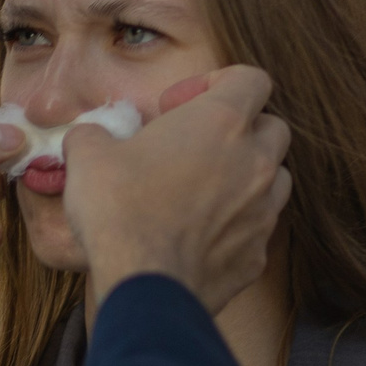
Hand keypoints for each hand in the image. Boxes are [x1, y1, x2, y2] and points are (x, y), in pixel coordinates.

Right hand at [62, 65, 292, 315]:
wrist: (145, 286)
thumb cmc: (120, 211)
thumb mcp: (88, 158)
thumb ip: (94, 134)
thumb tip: (90, 136)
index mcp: (221, 123)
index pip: (251, 79)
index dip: (216, 82)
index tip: (178, 105)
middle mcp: (255, 162)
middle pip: (272, 127)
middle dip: (240, 129)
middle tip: (195, 146)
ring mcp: (263, 211)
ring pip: (277, 178)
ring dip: (248, 176)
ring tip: (205, 189)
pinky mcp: (259, 255)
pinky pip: (259, 228)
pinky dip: (238, 225)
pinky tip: (200, 235)